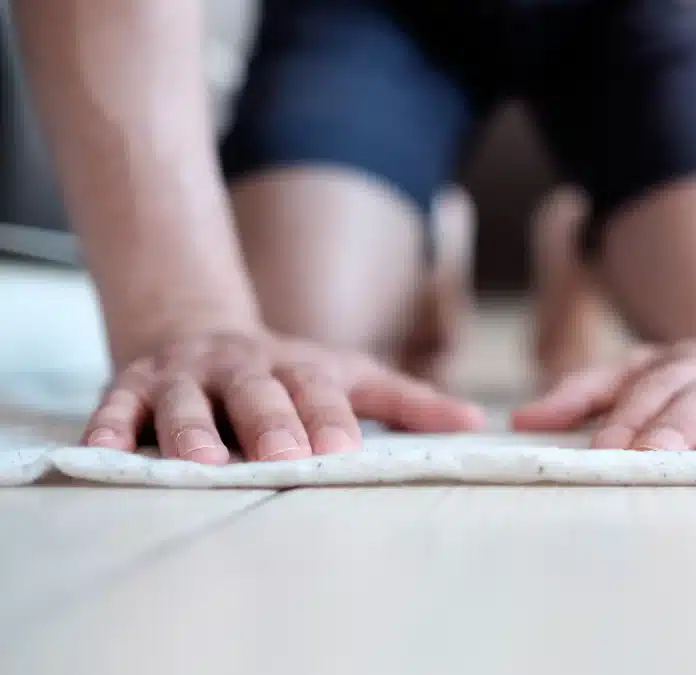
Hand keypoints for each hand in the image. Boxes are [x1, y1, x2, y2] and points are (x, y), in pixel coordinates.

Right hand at [82, 332, 485, 462]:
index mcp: (296, 366)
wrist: (201, 329)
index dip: (331, 419)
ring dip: (192, 431)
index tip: (345, 451)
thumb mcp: (347, 376)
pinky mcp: (132, 384)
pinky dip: (111, 427)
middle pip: (256, 393)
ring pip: (185, 401)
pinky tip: (107, 448)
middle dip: (270, 425)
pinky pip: (118, 405)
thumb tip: (474, 421)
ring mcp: (185, 373)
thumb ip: (406, 401)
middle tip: (285, 459)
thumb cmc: (287, 371)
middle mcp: (241, 367)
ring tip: (203, 465)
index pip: (319, 391)